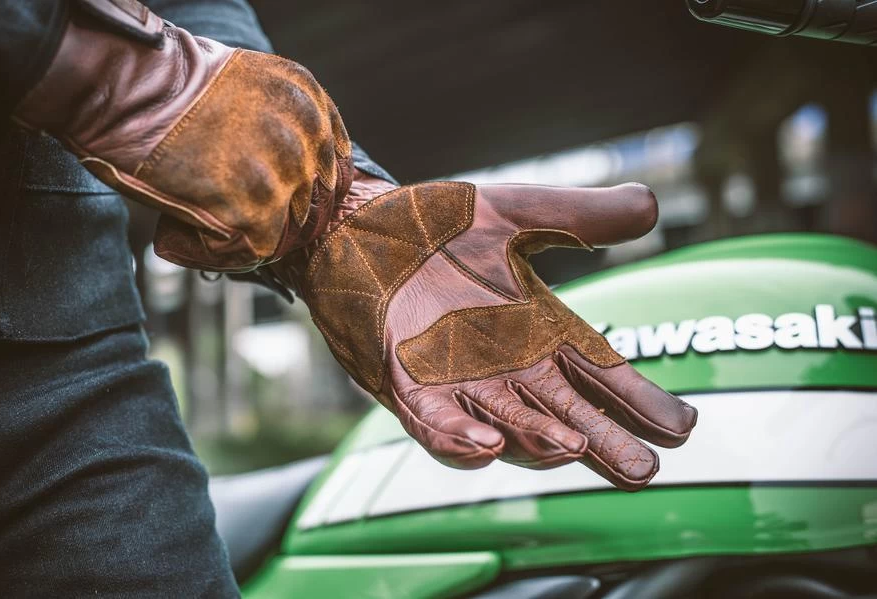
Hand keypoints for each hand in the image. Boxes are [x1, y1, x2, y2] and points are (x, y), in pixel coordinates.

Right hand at [13, 0, 351, 271]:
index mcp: (311, 105)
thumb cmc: (174, 89)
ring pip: (285, 234)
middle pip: (313, 206)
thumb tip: (294, 175)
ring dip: (249, 235)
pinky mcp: (255, 215)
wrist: (129, 90)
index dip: (303, 190)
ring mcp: (284, 179)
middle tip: (233, 214)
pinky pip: (251, 253)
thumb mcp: (254, 90)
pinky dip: (220, 251)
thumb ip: (284, 127)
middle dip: (279, 218)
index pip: (333, 169)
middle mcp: (307, 141)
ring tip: (206, 214)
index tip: (276, 198)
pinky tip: (191, 228)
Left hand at [271, 171, 697, 490]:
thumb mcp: (514, 212)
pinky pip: (436, 422)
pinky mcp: (404, 384)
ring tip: (575, 448)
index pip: (598, 371)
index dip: (637, 399)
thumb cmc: (432, 225)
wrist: (354, 228)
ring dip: (538, 440)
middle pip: (566, 411)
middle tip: (646, 466)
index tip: (682, 426)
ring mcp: (454, 381)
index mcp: (536, 328)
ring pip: (507, 424)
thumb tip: (652, 205)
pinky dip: (460, 438)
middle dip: (604, 440)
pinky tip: (488, 445)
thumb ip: (580, 215)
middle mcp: (504, 366)